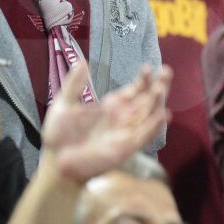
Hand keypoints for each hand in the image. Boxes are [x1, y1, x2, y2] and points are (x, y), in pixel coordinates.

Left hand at [41, 62, 171, 184]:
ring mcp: (127, 131)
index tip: (148, 67)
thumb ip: (74, 84)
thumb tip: (81, 61)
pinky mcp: (127, 147)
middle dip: (159, 85)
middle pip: (148, 99)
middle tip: (166, 71)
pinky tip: (162, 114)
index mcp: (112, 105)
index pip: (135, 89)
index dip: (143, 79)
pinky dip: (154, 125)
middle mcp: (124, 117)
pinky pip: (145, 135)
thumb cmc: (60, 135)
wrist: (57, 161)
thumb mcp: (64, 105)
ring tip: (161, 87)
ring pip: (149, 114)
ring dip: (157, 101)